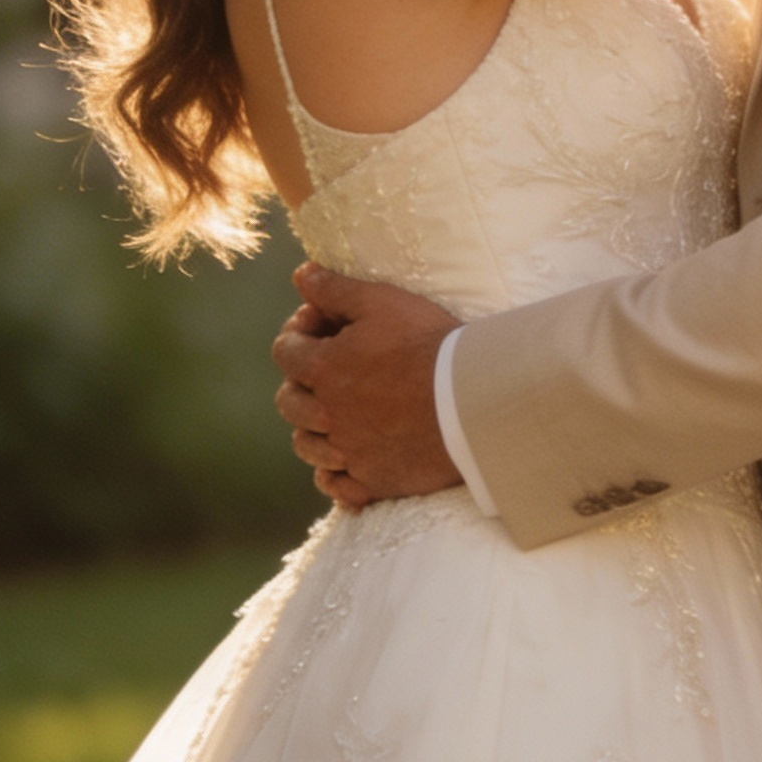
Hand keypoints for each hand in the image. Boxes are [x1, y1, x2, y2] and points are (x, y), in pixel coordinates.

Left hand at [271, 263, 463, 508]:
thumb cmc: (430, 344)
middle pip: (289, 402)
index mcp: (324, 369)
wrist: (475, 398)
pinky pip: (338, 486)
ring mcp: (350, 451)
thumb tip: (301, 274)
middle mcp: (329, 414)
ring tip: (334, 417)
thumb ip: (336, 289)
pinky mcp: (375, 480)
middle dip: (300, 383)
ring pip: (307, 446)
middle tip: (328, 373)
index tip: (324, 326)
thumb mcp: (383, 302)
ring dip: (312, 430)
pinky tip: (346, 461)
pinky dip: (334, 475)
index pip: (286, 351)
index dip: (299, 334)